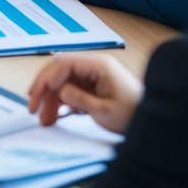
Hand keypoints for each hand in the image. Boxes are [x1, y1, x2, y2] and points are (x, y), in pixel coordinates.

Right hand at [27, 53, 143, 133]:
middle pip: (60, 71)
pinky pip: (70, 90)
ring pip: (62, 82)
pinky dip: (60, 102)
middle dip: (44, 88)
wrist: (154, 123)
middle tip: (33, 107)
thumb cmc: (133, 114)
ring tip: (44, 119)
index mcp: (99, 65)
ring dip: (50, 99)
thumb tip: (59, 91)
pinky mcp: (92, 88)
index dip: (48, 78)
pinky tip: (54, 116)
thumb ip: (80, 99)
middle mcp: (94, 67)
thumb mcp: (105, 111)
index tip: (38, 95)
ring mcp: (93, 77)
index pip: (65, 63)